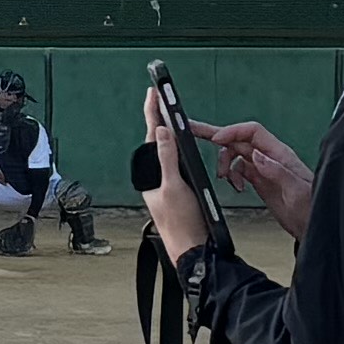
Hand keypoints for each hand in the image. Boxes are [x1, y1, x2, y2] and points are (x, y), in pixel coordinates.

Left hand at [137, 84, 212, 264]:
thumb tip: (161, 132)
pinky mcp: (174, 192)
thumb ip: (166, 159)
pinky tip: (176, 149)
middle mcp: (156, 177)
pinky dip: (173, 150)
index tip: (153, 92)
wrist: (192, 250)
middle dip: (156, 118)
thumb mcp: (174, 187)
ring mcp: (165, 184)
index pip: (151, 136)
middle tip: (156, 98)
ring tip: (163, 115)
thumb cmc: (182, 225)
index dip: (153, 112)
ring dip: (163, 133)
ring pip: (163, 152)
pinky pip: (171, 164)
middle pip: (156, 141)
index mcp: (152, 173)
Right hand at [196, 118, 315, 239]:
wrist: (313, 226)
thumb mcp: (296, 191)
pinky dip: (231, 175)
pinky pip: (238, 170)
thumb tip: (256, 156)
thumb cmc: (311, 207)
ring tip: (223, 177)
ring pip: (235, 154)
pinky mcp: (259, 180)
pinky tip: (236, 186)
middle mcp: (270, 158)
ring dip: (224, 163)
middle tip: (193, 130)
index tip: (215, 139)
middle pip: (238, 139)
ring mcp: (263, 168)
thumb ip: (276, 171)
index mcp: (279, 154)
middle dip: (216, 135)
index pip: (252, 132)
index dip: (232, 131)